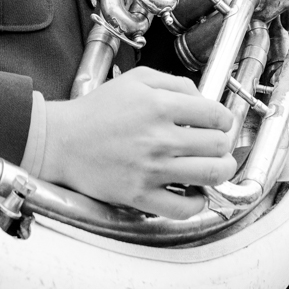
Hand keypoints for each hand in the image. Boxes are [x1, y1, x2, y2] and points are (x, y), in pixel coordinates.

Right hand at [39, 67, 235, 218]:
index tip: (221, 124)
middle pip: (217, 145)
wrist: (63, 141)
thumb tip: (202, 98)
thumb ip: (174, 83)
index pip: (215, 115)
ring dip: (221, 171)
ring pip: (210, 175)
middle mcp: (159, 138)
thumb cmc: (98, 110)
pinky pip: (183, 208)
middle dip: (224, 144)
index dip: (225, 119)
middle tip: (219, 145)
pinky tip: (194, 193)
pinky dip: (197, 203)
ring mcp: (151, 170)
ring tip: (216, 167)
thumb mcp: (136, 80)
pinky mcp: (140, 196)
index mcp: (159, 106)